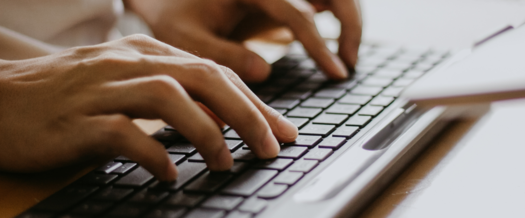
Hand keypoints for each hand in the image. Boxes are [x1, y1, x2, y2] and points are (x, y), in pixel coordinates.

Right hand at [0, 34, 297, 180]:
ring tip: (225, 163)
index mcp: (146, 53)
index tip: (283, 131)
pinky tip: (169, 176)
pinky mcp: (74, 121)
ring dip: (207, 132)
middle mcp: (128, 63)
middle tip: (271, 148)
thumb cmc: (69, 95)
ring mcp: (100, 88)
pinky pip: (122, 133)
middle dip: (247, 113)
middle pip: (203, 77)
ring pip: (168, 97)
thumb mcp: (127, 85)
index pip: (214, 71)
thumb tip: (222, 121)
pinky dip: (153, 155)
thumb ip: (172, 96)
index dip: (255, 102)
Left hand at [126, 0, 361, 81]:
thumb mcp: (186, 36)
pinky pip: (320, 1)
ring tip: (345, 60)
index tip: (337, 73)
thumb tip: (265, 71)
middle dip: (351, 23)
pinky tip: (331, 48)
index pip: (297, 12)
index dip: (319, 45)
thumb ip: (224, 54)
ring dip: (349, 20)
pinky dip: (336, 18)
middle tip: (348, 64)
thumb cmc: (174, 13)